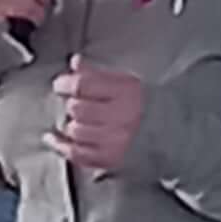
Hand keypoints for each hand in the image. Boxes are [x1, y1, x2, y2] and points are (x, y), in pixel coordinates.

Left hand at [51, 57, 144, 175]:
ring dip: (70, 125)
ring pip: (75, 131)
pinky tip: (54, 138)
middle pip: (77, 109)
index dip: (65, 83)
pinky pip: (77, 153)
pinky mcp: (109, 159)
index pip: (83, 85)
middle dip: (70, 105)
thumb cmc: (140, 105)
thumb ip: (97, 73)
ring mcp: (116, 140)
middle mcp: (122, 117)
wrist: (165, 134)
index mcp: (126, 92)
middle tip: (74, 104)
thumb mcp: (123, 82)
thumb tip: (75, 62)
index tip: (60, 84)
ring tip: (77, 120)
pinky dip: (62, 146)